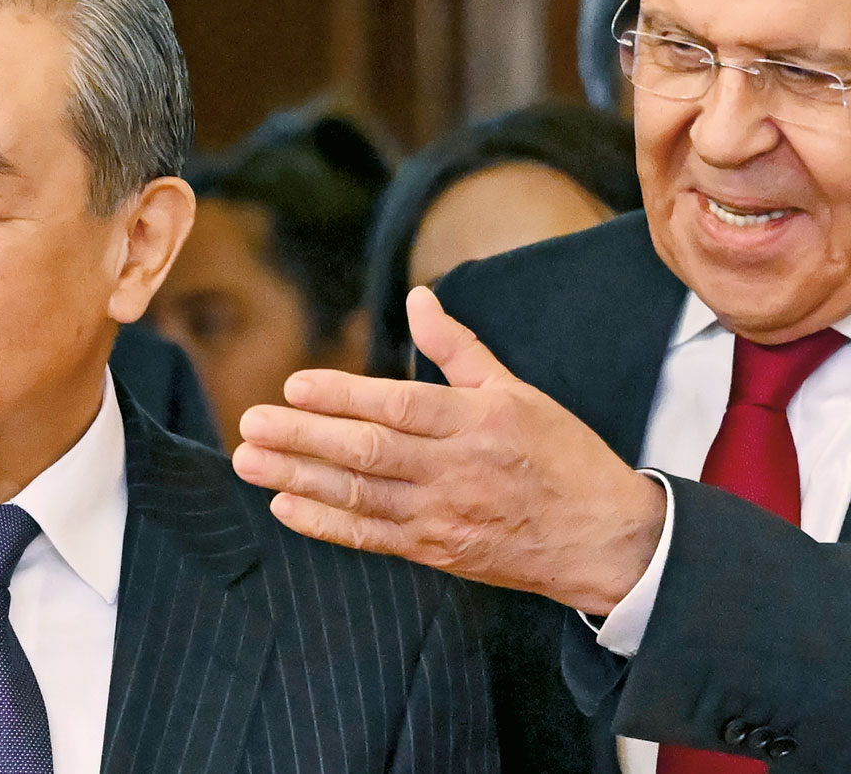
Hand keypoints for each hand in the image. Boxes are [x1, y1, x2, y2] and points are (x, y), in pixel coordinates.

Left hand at [232, 285, 665, 613]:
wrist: (600, 538)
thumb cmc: (560, 455)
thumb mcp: (518, 390)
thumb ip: (458, 347)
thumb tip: (418, 298)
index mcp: (478, 420)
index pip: (397, 406)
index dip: (341, 397)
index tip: (293, 386)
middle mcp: (457, 469)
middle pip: (367, 453)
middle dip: (302, 439)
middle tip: (250, 425)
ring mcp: (444, 515)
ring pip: (360, 496)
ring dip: (299, 479)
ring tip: (250, 462)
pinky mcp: (437, 552)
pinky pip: (372, 537)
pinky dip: (327, 524)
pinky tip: (287, 506)